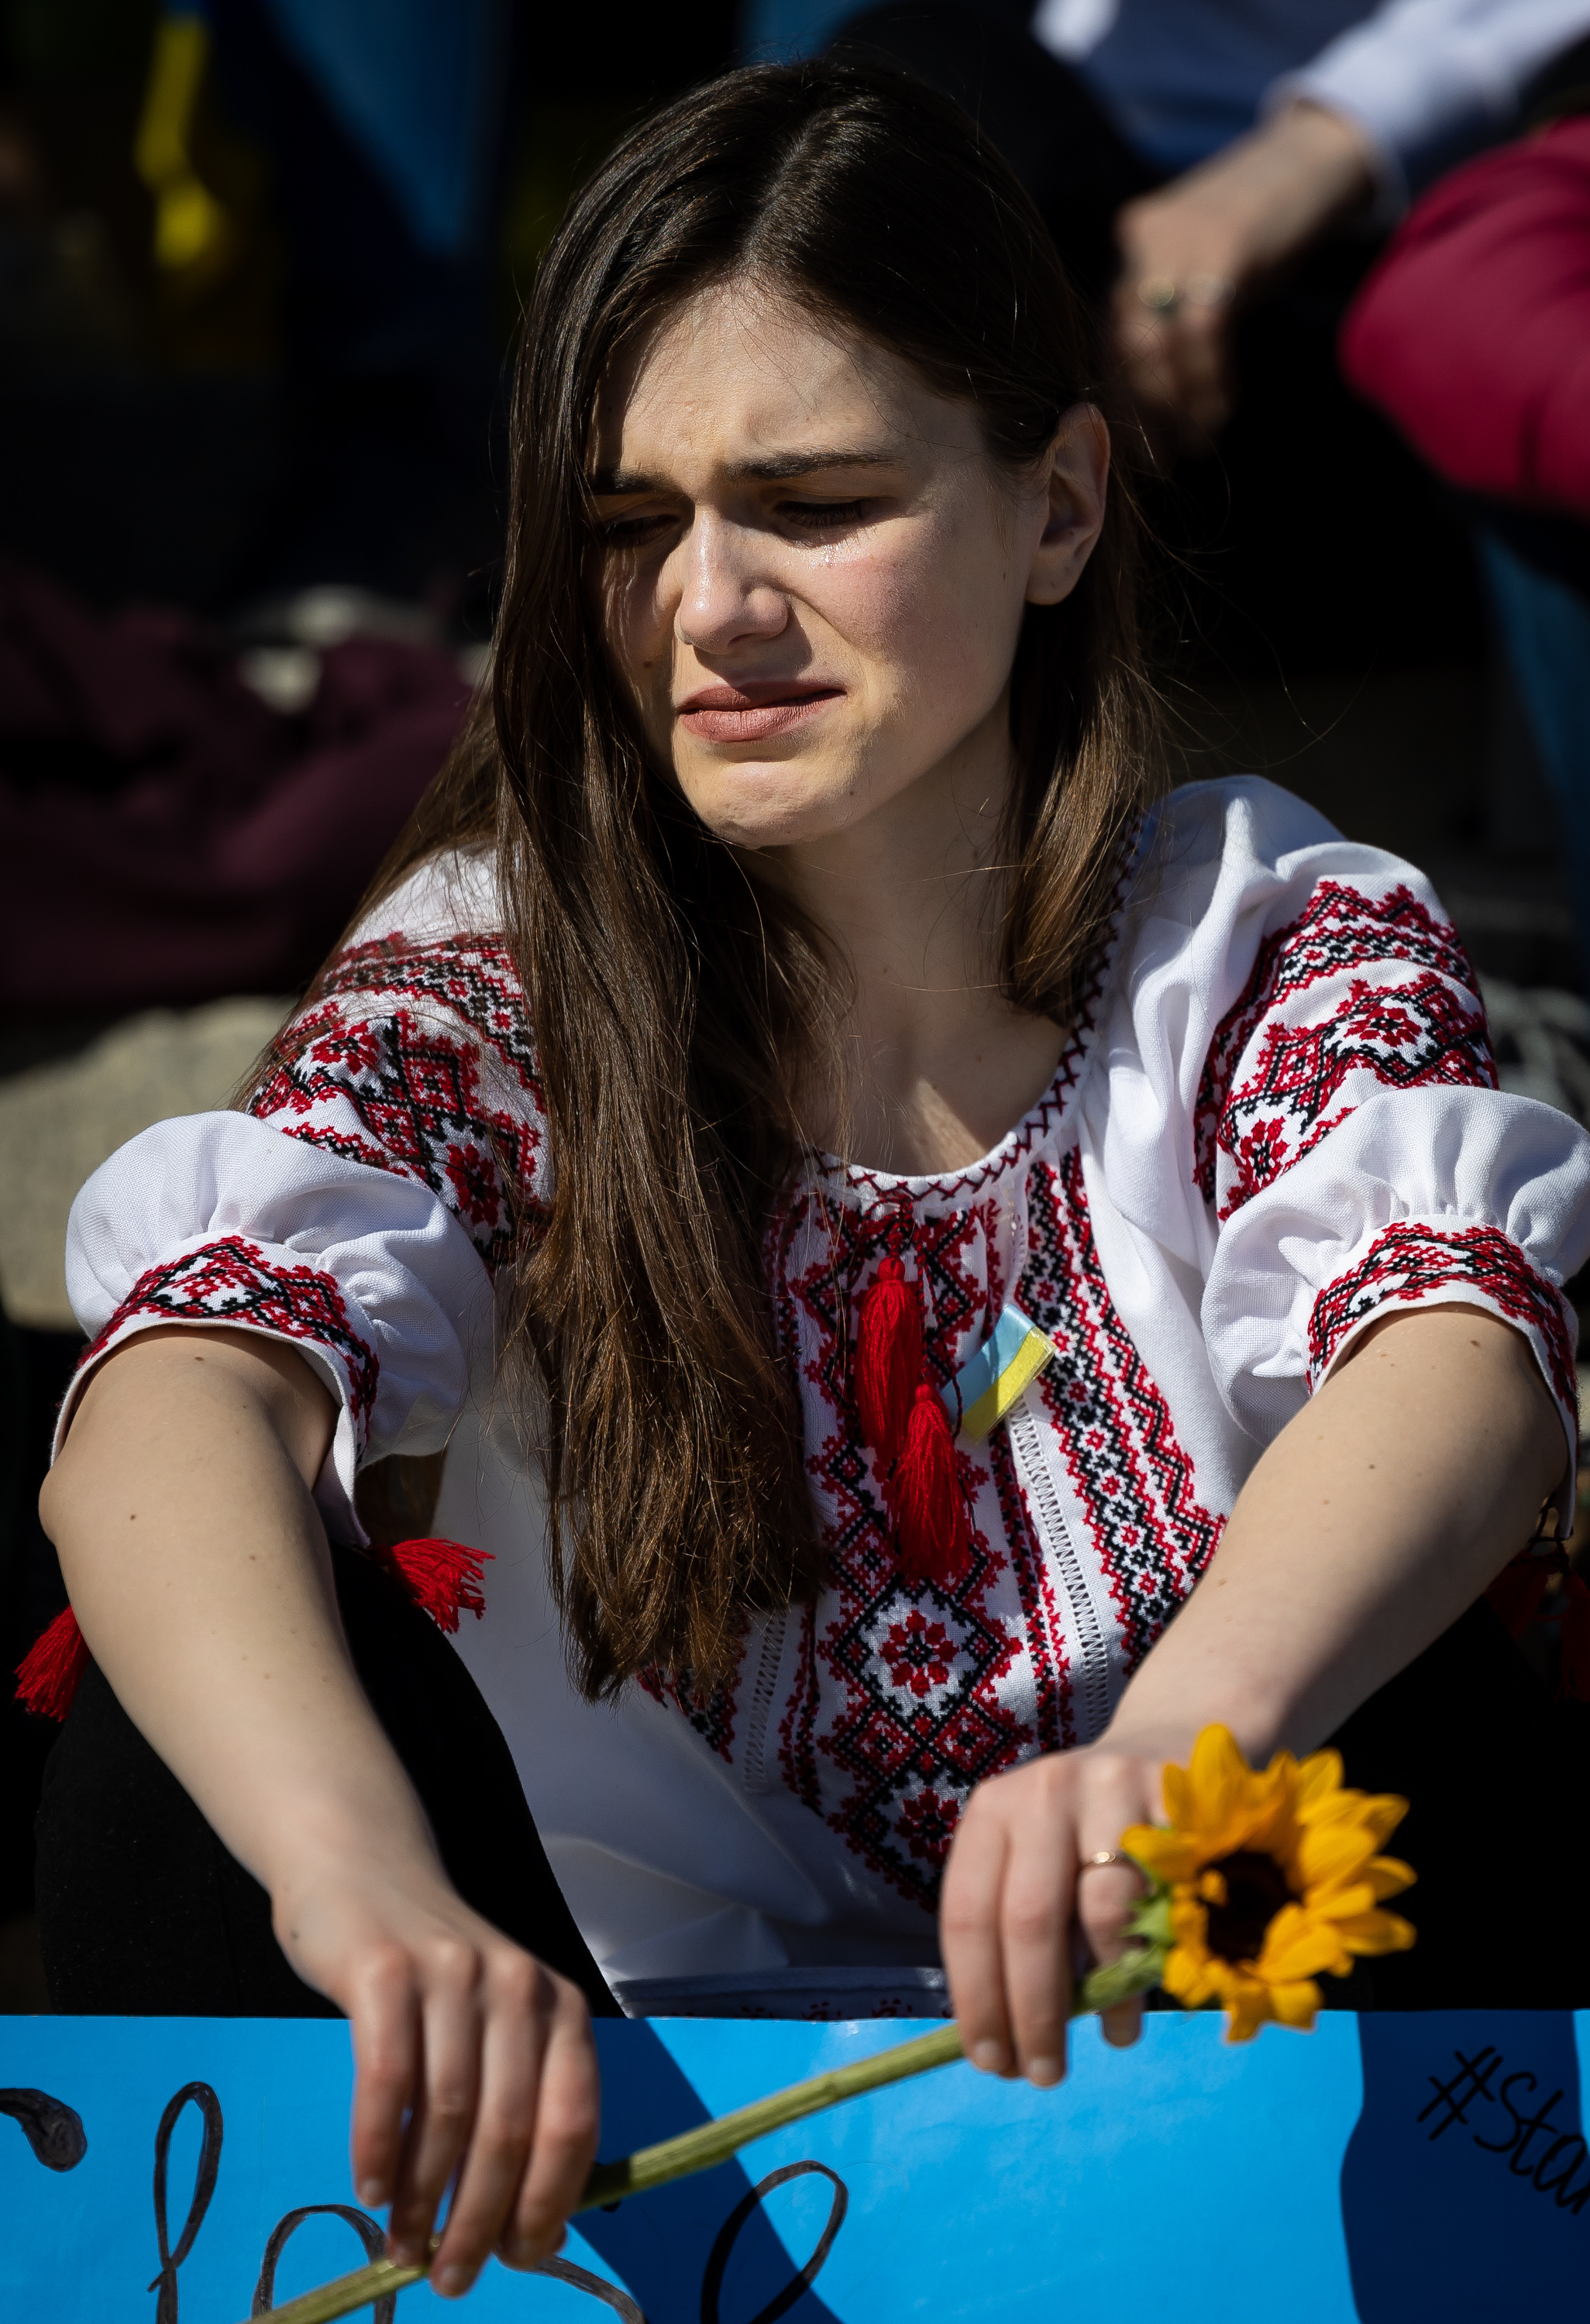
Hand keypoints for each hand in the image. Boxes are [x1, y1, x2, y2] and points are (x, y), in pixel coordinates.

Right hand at [272, 1844, 599, 2299]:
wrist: (361, 1870)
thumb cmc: (432, 1974)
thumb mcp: (494, 2025)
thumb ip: (517, 2102)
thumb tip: (530, 2226)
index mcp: (559, 2007)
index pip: (573, 2121)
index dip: (549, 2200)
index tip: (519, 2261)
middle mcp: (518, 1986)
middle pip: (511, 2130)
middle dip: (482, 2220)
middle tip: (450, 2279)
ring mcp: (452, 1973)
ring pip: (449, 2114)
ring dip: (424, 2199)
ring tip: (403, 2247)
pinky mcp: (385, 1970)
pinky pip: (387, 2079)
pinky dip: (378, 2147)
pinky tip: (369, 2190)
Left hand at [939, 1740, 1168, 2084]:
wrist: (1174, 1742)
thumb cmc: (1091, 1828)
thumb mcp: (1040, 1857)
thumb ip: (1021, 1929)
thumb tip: (1010, 2042)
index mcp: (993, 1810)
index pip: (967, 1912)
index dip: (976, 1996)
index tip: (990, 2061)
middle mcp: (1043, 1792)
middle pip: (1027, 1920)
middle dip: (1033, 2012)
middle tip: (1044, 2075)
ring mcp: (1111, 1791)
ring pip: (1102, 1914)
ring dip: (1105, 1997)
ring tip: (1112, 2036)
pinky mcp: (1176, 1803)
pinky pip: (1165, 1902)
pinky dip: (1154, 1962)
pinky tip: (1150, 1989)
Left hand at [1111, 101, 1377, 454]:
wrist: (1317, 156)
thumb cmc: (1265, 225)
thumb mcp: (1206, 270)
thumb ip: (1176, 317)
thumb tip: (1159, 404)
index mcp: (1133, 246)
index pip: (1109, 337)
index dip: (1120, 401)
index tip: (1137, 451)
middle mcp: (1141, 240)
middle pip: (1123, 345)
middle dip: (1141, 412)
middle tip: (1164, 459)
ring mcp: (1177, 239)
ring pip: (1154, 344)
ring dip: (1176, 405)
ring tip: (1198, 442)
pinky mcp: (1221, 244)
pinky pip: (1201, 331)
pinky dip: (1208, 380)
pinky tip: (1221, 409)